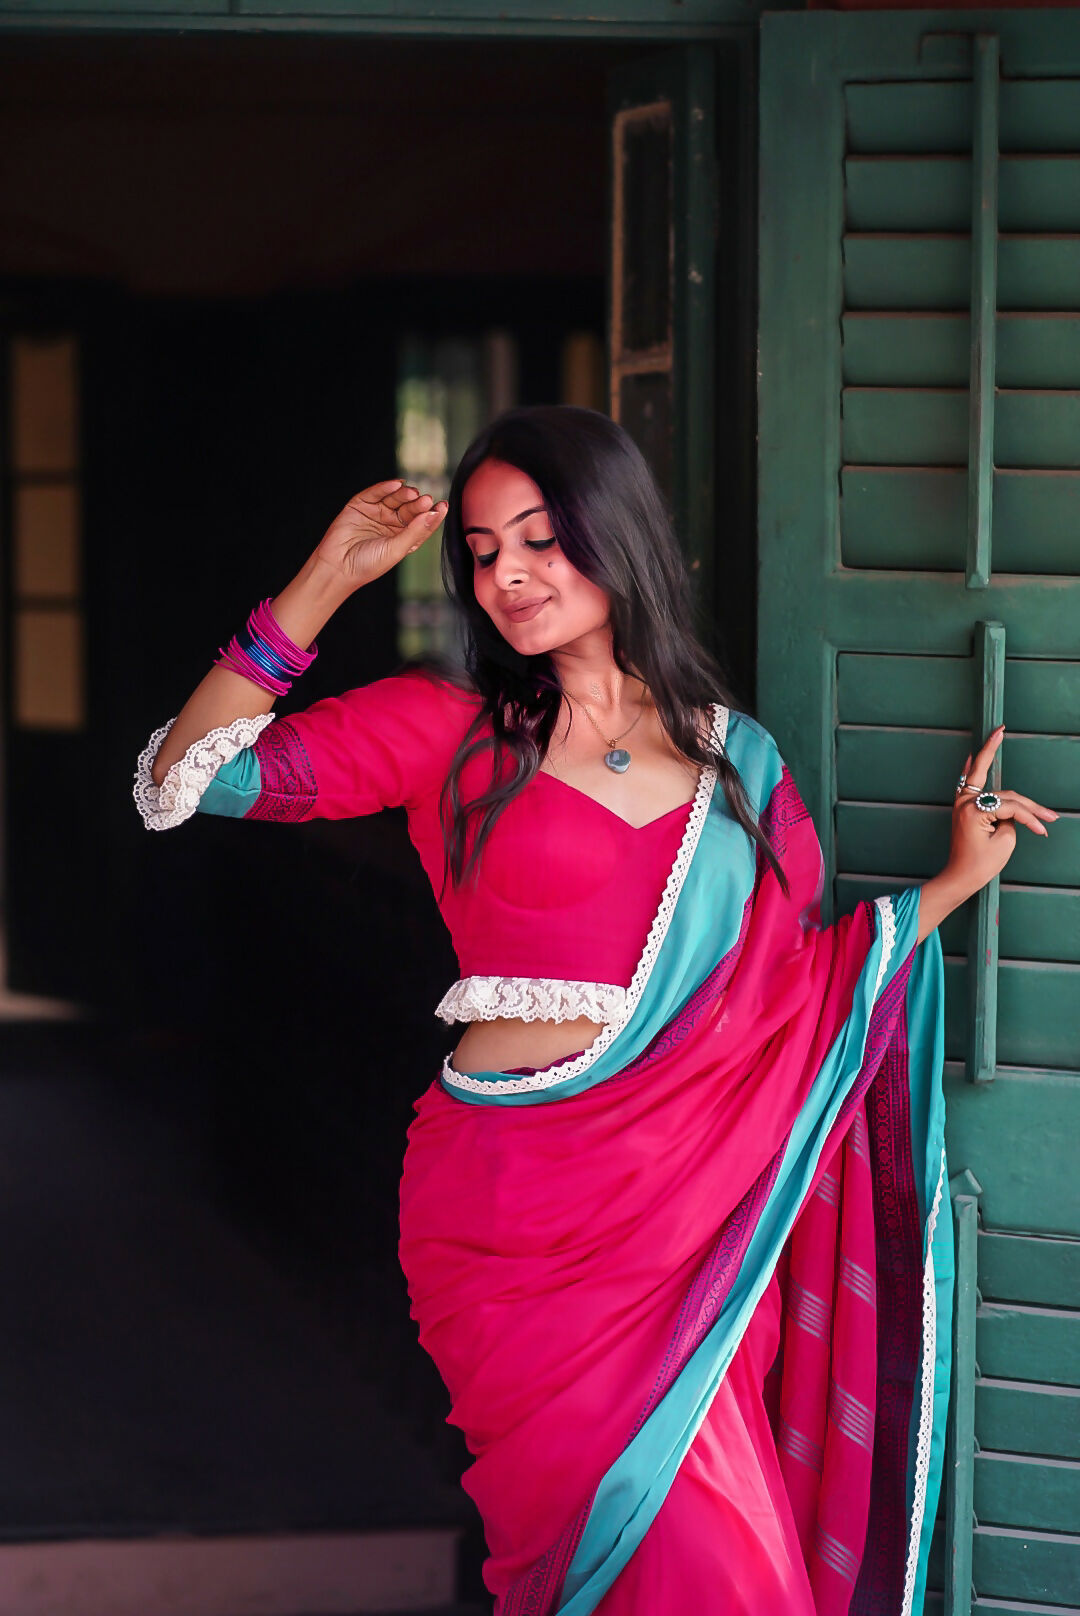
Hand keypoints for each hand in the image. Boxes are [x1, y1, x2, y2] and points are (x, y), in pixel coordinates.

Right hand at [313, 479, 447, 589]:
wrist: (337, 567)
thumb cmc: (367, 565)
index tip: (442, 506)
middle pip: (409, 508)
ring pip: (394, 498)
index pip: (421, 522)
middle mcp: (391, 524)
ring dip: (404, 494)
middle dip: (418, 503)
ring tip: (412, 493)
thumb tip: (433, 514)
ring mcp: (376, 513)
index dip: (432, 514)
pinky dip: (385, 487)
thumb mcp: (396, 550)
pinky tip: (396, 485)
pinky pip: (375, 493)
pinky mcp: (361, 505)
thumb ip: (415, 531)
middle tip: (426, 499)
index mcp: (403, 537)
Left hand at [944, 724, 1058, 898]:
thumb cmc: (980, 864)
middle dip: (1028, 806)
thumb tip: (1012, 810)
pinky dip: (973, 767)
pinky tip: (975, 752)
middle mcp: (964, 801)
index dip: (1030, 819)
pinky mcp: (963, 807)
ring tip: (1026, 781)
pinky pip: (969, 781)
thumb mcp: (1004, 842)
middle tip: (1050, 815)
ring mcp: (962, 802)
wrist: (960, 878)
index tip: (1043, 830)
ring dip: (1014, 794)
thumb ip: (1012, 819)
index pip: (1011, 807)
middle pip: (1005, 796)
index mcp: (972, 809)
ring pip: (995, 790)